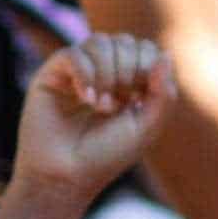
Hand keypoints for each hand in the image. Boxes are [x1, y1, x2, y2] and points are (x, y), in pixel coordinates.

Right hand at [8, 33, 172, 208]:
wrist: (65, 177)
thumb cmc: (105, 157)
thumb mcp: (146, 129)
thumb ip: (163, 94)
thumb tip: (165, 55)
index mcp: (127, 83)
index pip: (144, 49)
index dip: (147, 66)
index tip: (139, 99)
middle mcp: (101, 72)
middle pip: (124, 41)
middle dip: (128, 70)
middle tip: (119, 103)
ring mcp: (76, 71)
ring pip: (99, 41)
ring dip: (107, 73)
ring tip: (102, 106)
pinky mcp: (52, 74)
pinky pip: (73, 54)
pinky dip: (85, 75)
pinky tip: (87, 99)